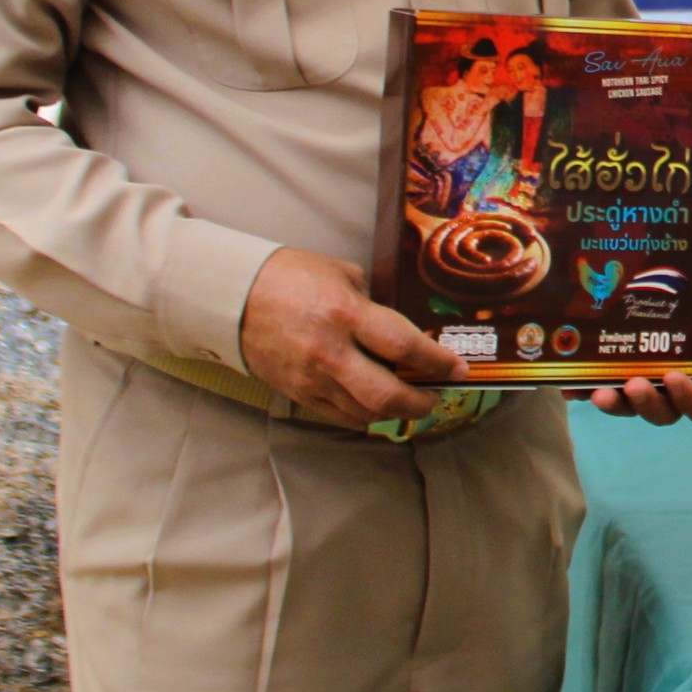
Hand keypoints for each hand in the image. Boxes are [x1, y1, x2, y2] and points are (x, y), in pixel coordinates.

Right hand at [239, 247, 461, 429]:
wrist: (234, 297)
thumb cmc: (289, 277)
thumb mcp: (342, 275)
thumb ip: (373, 304)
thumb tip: (403, 330)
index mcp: (345, 313)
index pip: (404, 346)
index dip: (437, 362)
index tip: (457, 369)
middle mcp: (330, 352)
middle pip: (387, 395)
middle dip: (421, 402)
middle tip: (434, 397)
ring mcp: (311, 377)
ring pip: (365, 412)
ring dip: (393, 412)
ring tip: (407, 401)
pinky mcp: (296, 393)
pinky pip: (339, 416)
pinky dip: (363, 415)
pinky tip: (374, 405)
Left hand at [588, 276, 691, 425]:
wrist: (668, 268)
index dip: (691, 400)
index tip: (673, 377)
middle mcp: (671, 382)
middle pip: (664, 412)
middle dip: (648, 404)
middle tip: (633, 384)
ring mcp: (640, 378)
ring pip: (629, 406)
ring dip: (615, 405)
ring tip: (599, 391)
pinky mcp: (611, 370)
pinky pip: (596, 389)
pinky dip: (584, 392)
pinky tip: (572, 386)